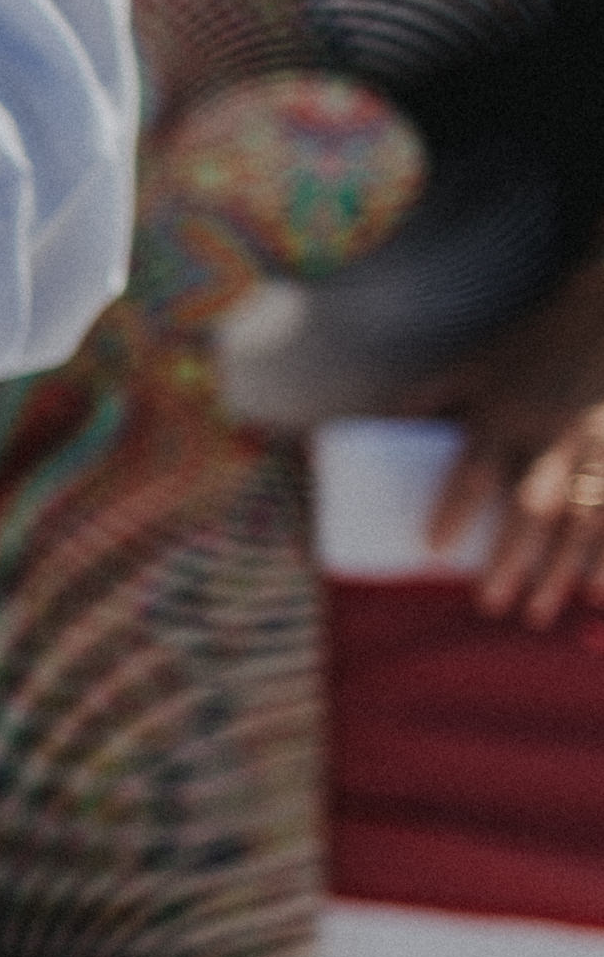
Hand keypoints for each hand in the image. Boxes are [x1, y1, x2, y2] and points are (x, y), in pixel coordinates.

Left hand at [419, 255, 603, 627]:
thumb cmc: (533, 343)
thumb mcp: (472, 363)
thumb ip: (425, 399)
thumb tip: (374, 431)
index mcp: (503, 416)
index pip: (474, 472)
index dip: (454, 511)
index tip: (435, 550)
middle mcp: (550, 438)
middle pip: (529, 508)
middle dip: (510, 560)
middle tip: (490, 604)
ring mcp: (596, 448)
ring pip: (581, 520)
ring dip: (559, 571)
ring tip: (537, 613)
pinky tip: (597, 594)